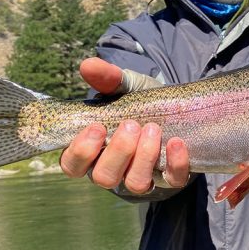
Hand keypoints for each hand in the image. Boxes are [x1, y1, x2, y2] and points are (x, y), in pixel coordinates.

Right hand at [59, 58, 189, 192]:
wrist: (175, 107)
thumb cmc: (138, 101)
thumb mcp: (124, 86)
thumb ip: (107, 78)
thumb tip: (87, 65)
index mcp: (93, 150)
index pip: (72, 164)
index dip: (81, 151)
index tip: (98, 127)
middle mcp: (114, 169)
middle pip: (104, 177)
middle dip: (118, 151)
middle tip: (131, 125)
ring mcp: (142, 176)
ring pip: (135, 184)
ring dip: (144, 157)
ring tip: (152, 128)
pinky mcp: (170, 177)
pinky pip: (171, 180)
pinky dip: (175, 163)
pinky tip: (176, 142)